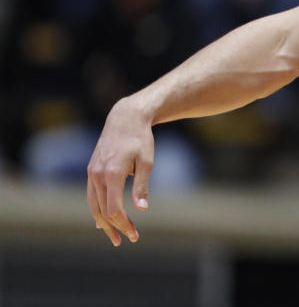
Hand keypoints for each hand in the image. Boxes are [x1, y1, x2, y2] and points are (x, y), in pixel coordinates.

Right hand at [86, 98, 154, 245]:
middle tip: (129, 239)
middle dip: (116, 227)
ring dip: (103, 223)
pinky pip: (91, 196)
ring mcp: (91, 173)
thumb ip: (142, 186)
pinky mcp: (91, 170)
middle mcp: (97, 175)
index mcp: (112, 174)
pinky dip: (97, 210)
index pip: (114, 209)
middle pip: (102, 211)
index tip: (134, 234)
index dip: (123, 224)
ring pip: (93, 205)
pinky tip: (102, 221)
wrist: (125, 118)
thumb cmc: (140, 140)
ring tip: (114, 237)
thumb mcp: (147, 161)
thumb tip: (142, 209)